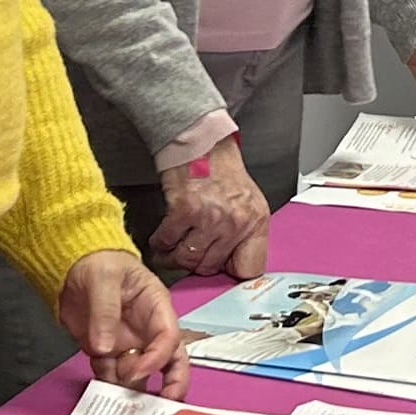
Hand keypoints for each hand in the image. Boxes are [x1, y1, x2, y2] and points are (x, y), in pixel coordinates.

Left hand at [57, 249, 188, 398]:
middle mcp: (148, 331)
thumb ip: (105, 310)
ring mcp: (129, 345)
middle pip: (171, 363)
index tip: (136, 371)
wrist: (72, 269)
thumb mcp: (104, 277)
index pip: (169, 338)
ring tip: (122, 405)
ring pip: (141, 376)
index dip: (157, 359)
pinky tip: (101, 395)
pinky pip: (111, 376)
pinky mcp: (108, 353)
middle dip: (172, 385)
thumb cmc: (99, 264)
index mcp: (157, 308)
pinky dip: (107, 387)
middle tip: (164, 406)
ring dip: (134, 391)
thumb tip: (105, 346)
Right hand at [146, 138, 275, 278]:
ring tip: (171, 250)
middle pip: (211, 267)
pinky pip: (167, 242)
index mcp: (255, 221)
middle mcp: (235, 222)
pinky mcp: (184, 210)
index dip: (231, 273)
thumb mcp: (248, 202)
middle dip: (196, 264)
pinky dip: (160, 243)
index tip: (220, 271)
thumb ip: (244, 234)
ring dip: (174, 257)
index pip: (250, 268)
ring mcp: (210, 217)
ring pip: (187, 259)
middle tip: (188, 254)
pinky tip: (163, 237)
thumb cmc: (222, 170)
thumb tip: (233, 265)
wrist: (202, 142)